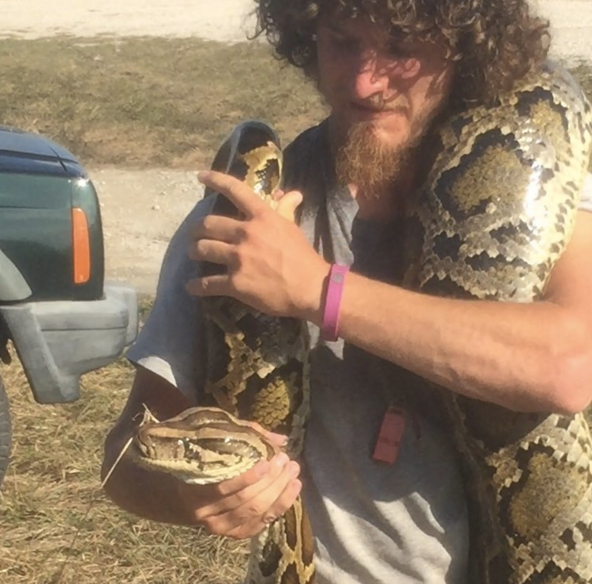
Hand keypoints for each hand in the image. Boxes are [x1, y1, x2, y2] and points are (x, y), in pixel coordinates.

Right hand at [177, 429, 301, 538]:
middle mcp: (206, 513)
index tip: (267, 461)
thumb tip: (280, 439)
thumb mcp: (218, 445)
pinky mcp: (234, 534)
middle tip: (287, 461)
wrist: (183, 498)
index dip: (248, 477)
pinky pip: (261, 523)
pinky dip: (280, 506)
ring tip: (293, 472)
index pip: (224, 488)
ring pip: (255, 512)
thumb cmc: (204, 463)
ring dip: (279, 491)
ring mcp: (220, 527)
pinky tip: (293, 489)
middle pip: (245, 500)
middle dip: (271, 481)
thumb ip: (248, 438)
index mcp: (195, 490)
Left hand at [186, 170, 329, 320]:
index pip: (236, 191)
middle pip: (209, 224)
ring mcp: (239, 259)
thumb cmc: (303, 257)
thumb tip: (292, 194)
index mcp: (262, 217)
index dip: (216, 180)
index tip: (201, 176)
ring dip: (194, 252)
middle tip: (195, 234)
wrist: (311, 288)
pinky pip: (207, 283)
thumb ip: (286, 209)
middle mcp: (246, 234)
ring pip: (203, 249)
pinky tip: (192, 287)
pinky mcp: (235, 283)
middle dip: (197, 229)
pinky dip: (196, 286)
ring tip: (193, 254)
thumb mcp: (293, 228)